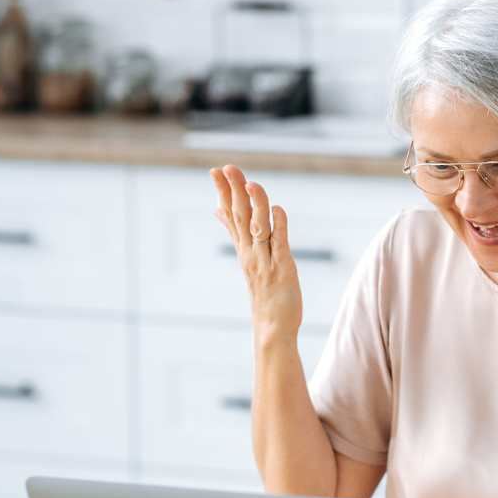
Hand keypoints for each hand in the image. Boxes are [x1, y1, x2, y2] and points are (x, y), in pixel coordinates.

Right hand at [211, 164, 302, 344]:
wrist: (272, 328)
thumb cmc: (263, 292)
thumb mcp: (247, 258)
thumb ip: (235, 232)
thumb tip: (218, 210)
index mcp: (243, 249)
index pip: (230, 215)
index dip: (223, 192)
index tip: (215, 171)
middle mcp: (251, 253)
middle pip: (240, 217)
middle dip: (234, 191)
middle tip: (227, 168)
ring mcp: (265, 261)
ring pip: (258, 228)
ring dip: (255, 205)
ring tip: (250, 183)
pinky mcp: (282, 270)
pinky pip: (280, 244)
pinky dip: (279, 226)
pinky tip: (277, 209)